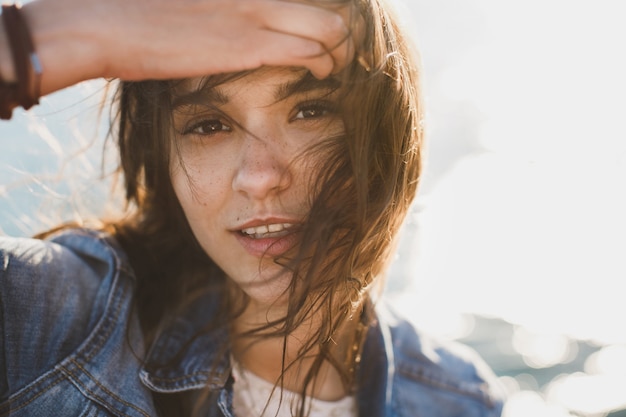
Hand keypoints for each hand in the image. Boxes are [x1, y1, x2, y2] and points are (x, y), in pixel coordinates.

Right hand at [20, 0, 360, 94]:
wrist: (102, 24)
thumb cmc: (135, 10)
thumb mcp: (188, 0)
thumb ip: (224, 5)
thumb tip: (235, 16)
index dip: (326, 13)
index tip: (324, 29)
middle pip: (332, 8)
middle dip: (345, 33)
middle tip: (340, 50)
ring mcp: (255, 14)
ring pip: (331, 30)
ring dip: (340, 52)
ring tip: (334, 66)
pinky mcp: (248, 47)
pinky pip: (309, 54)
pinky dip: (324, 66)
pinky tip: (319, 76)